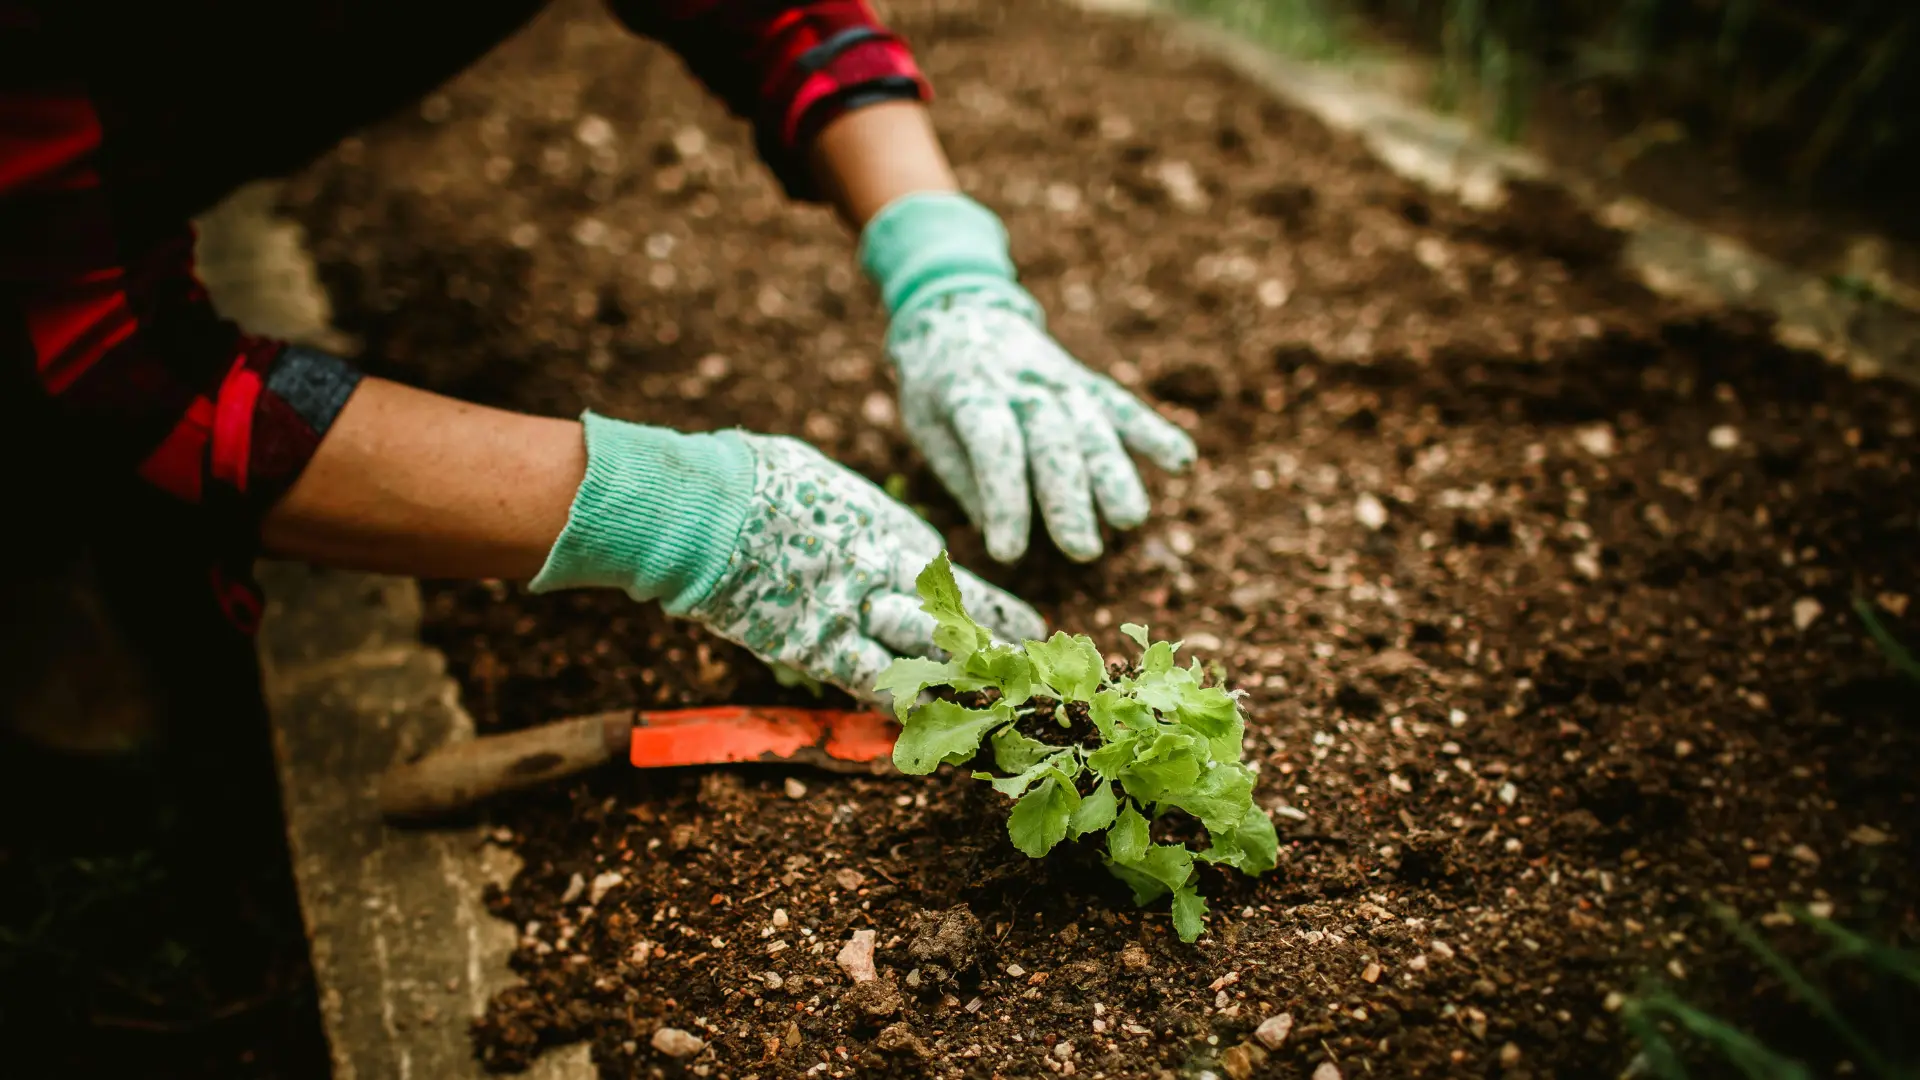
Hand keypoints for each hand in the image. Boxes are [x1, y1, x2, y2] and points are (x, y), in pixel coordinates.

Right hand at [530, 413, 1043, 698]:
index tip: (1027, 627)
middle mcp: (889, 576)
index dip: (993, 609)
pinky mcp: (818, 647)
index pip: (957, 582)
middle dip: (996, 654)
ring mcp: (857, 614)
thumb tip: (859, 522)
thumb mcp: (824, 484)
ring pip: (927, 659)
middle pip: (957, 624)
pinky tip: (922, 729)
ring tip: (996, 710)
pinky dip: (897, 707)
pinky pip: (871, 684)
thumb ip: (854, 517)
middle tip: (1029, 679)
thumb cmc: (758, 478)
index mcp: (893, 532)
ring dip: (960, 687)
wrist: (709, 507)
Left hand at [889, 295, 1195, 562]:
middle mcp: (1021, 384)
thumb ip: (962, 475)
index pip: (993, 446)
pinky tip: (1182, 461)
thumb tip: (998, 531)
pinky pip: (1121, 407)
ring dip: (1114, 473)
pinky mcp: (1085, 382)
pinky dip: (1153, 431)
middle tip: (1081, 550)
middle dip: (1068, 497)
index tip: (1008, 552)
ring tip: (1130, 519)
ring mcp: (1059, 380)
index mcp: (969, 393)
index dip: (1003, 499)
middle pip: (1052, 441)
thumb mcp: (925, 425)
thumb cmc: (937, 387)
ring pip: (1092, 426)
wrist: (960, 312)